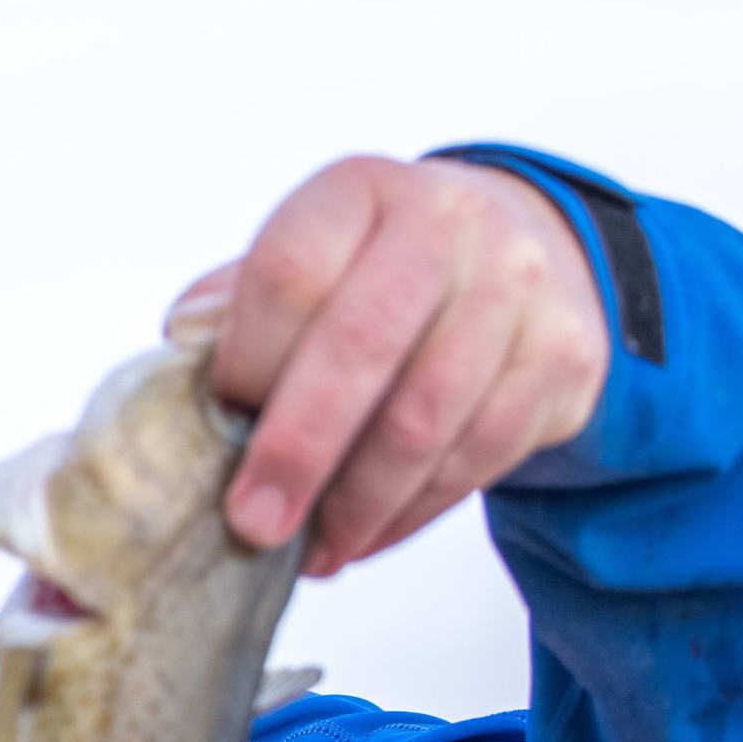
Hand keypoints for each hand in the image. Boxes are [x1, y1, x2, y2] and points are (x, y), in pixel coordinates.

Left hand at [180, 155, 611, 576]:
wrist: (530, 250)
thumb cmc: (386, 271)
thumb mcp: (313, 257)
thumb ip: (241, 305)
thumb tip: (182, 351)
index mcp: (359, 192)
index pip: (291, 273)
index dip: (249, 359)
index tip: (222, 418)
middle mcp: (446, 225)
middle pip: (361, 346)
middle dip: (298, 450)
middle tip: (255, 523)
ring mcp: (515, 288)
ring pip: (426, 419)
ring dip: (357, 504)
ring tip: (311, 549)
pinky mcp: (560, 357)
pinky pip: (477, 458)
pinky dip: (411, 514)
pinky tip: (366, 535)